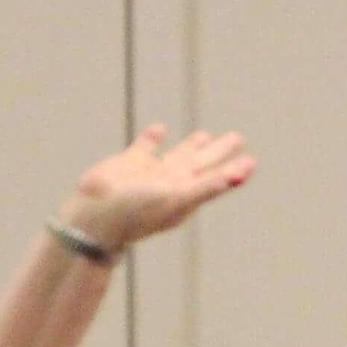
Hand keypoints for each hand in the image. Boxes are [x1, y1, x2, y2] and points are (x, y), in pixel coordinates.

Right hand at [60, 124, 253, 250]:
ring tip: (205, 135)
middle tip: (238, 138)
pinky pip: (146, 147)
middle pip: (202, 164)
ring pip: (177, 154)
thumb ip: (204, 188)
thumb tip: (231, 178)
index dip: (233, 170)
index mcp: (186, 194)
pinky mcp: (130, 163)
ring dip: (192, 145)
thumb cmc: (135, 213)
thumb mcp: (174, 201)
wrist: (95, 216)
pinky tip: (160, 129)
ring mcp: (151, 173)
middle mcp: (172, 183)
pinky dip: (153, 139)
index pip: (216, 180)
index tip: (252, 161)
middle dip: (220, 152)